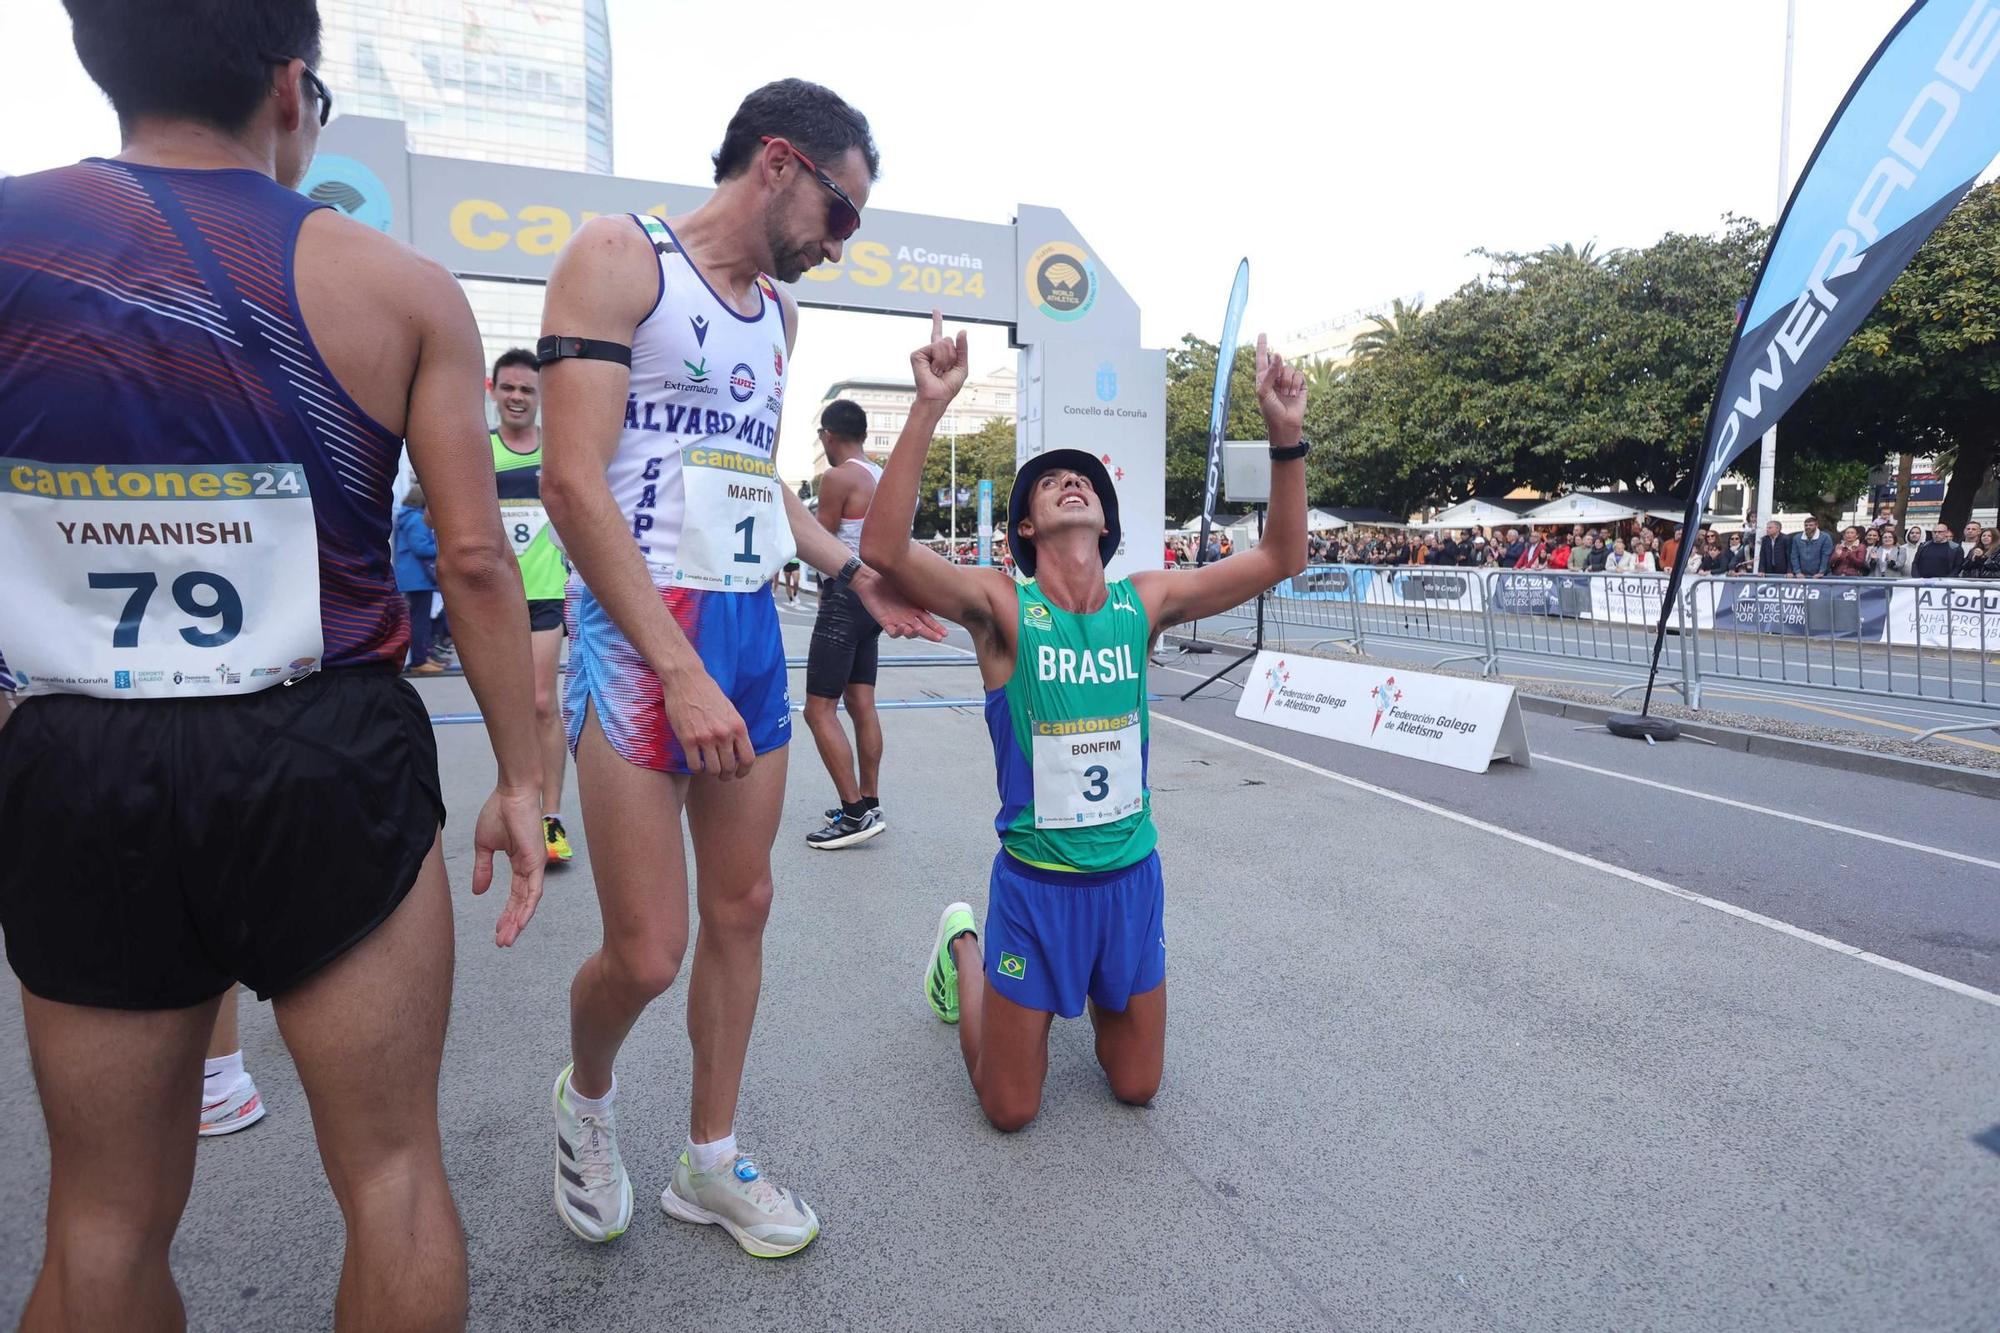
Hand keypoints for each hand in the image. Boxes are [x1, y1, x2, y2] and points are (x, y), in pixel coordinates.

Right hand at [471, 784, 545, 946]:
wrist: (510, 793)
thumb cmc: (499, 812)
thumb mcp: (485, 846)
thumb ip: (482, 869)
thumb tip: (478, 891)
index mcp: (520, 862)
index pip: (516, 894)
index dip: (507, 913)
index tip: (497, 930)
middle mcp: (530, 867)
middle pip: (523, 903)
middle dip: (512, 924)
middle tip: (503, 942)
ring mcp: (536, 865)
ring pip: (529, 901)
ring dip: (518, 921)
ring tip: (507, 939)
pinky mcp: (537, 861)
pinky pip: (535, 890)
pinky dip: (527, 908)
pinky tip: (519, 922)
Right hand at [660, 659, 754, 778]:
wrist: (686, 680)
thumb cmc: (708, 693)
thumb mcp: (730, 710)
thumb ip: (735, 730)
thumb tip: (738, 750)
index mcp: (738, 727)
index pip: (748, 759)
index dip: (744, 771)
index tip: (739, 774)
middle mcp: (724, 734)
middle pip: (729, 767)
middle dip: (726, 775)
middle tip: (722, 775)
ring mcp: (705, 738)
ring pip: (713, 769)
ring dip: (711, 773)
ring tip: (708, 769)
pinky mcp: (687, 739)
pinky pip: (694, 765)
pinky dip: (696, 769)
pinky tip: (695, 763)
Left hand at [853, 566, 947, 640]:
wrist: (869, 579)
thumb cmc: (888, 578)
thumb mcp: (907, 580)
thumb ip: (919, 581)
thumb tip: (934, 574)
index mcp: (915, 608)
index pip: (929, 621)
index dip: (936, 628)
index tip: (944, 633)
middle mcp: (908, 616)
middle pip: (922, 629)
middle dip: (930, 634)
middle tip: (938, 638)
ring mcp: (897, 620)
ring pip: (908, 633)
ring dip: (913, 633)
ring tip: (916, 628)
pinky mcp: (884, 621)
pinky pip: (892, 632)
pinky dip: (898, 632)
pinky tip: (902, 628)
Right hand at [911, 309, 969, 403]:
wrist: (938, 396)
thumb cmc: (948, 385)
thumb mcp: (962, 366)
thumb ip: (963, 348)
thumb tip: (962, 331)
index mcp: (940, 352)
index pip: (939, 333)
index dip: (937, 321)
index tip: (936, 310)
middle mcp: (931, 350)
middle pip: (949, 340)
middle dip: (952, 356)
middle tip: (944, 370)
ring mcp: (923, 351)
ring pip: (944, 343)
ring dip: (946, 359)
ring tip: (938, 371)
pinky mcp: (916, 354)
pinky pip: (936, 348)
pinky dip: (939, 360)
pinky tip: (933, 370)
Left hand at [1254, 332, 1307, 443]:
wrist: (1285, 424)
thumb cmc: (1270, 410)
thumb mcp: (1264, 391)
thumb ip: (1269, 372)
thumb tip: (1277, 354)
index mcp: (1263, 377)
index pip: (1261, 358)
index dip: (1262, 346)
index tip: (1263, 333)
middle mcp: (1276, 376)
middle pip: (1279, 363)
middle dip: (1279, 375)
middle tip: (1278, 389)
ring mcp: (1288, 380)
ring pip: (1290, 368)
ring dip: (1287, 382)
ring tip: (1285, 395)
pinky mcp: (1300, 385)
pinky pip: (1299, 375)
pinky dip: (1295, 385)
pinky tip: (1293, 394)